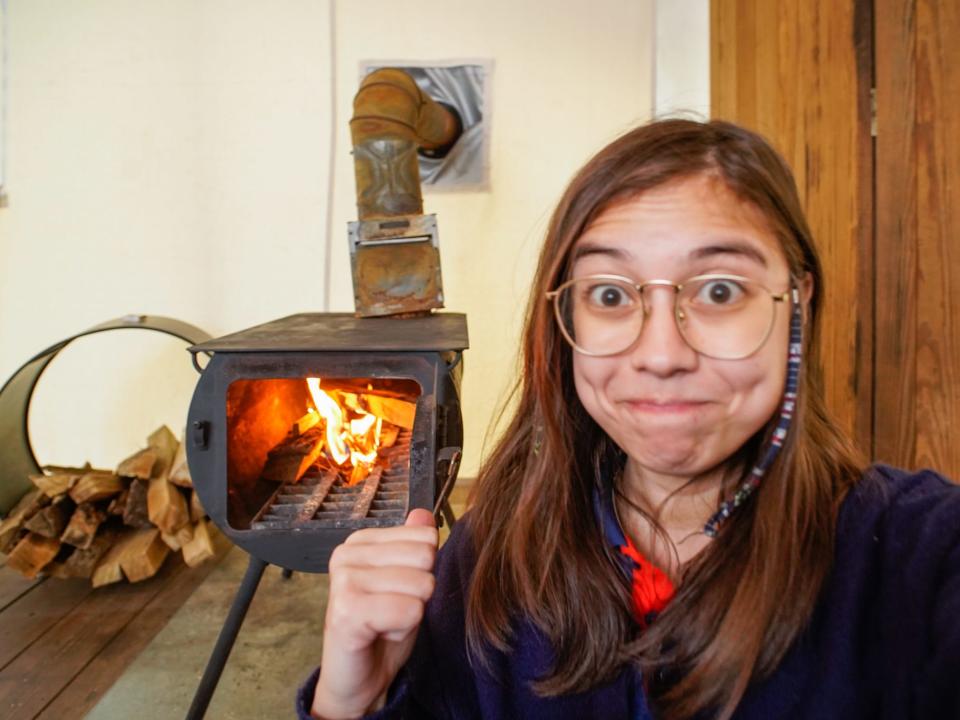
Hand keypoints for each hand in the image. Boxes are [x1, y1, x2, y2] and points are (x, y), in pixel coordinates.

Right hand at [311, 508, 437, 718]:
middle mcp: (346, 554)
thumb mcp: (406, 580)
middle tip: (391, 609)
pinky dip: (403, 629)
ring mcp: (343, 581)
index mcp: (360, 541)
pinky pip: (409, 611)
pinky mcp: (347, 612)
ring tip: (384, 622)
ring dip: (411, 612)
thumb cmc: (382, 627)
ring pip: (421, 584)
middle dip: (419, 592)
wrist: (357, 678)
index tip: (396, 590)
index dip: (422, 570)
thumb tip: (424, 514)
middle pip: (425, 558)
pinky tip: (380, 633)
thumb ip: (413, 545)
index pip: (425, 536)